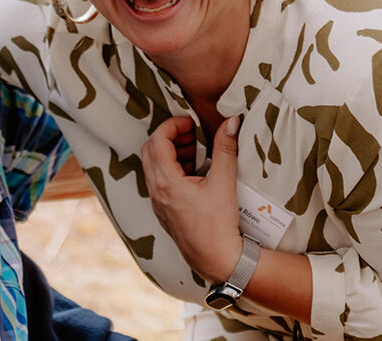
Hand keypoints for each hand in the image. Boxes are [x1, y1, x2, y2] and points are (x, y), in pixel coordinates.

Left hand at [141, 115, 243, 283]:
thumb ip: (226, 148)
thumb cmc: (219, 224)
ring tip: (195, 153)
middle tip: (192, 135)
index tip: (191, 123)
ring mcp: (157, 203)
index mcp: (166, 181)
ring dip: (170, 153)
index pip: (158, 140)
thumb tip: (231, 121)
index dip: (173, 125)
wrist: (217, 260)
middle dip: (169, 137)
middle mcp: (156, 191)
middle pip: (150, 150)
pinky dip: (170, 170)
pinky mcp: (163, 212)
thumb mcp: (224, 182)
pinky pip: (158, 182)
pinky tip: (193, 174)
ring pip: (153, 167)